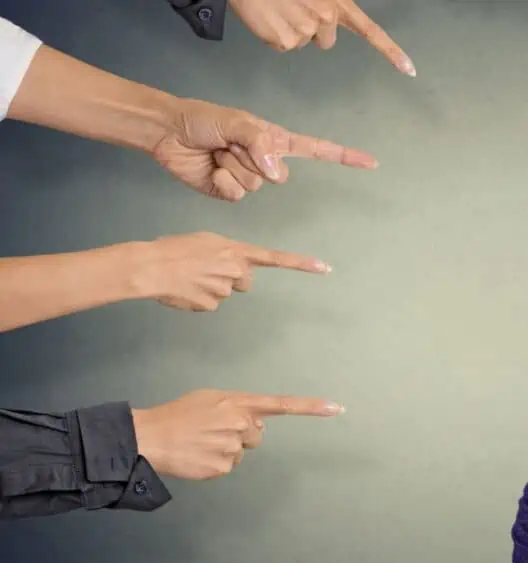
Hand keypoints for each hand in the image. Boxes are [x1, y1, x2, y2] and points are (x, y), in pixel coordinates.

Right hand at [125, 231, 329, 311]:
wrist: (151, 266)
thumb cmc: (174, 249)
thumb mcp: (207, 241)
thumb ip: (228, 253)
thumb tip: (235, 268)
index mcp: (236, 250)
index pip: (276, 258)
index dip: (301, 264)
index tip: (325, 268)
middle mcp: (236, 270)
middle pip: (246, 280)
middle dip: (233, 277)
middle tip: (207, 269)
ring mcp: (225, 290)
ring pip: (226, 292)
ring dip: (212, 286)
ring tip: (190, 276)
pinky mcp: (211, 305)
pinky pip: (211, 304)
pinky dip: (200, 299)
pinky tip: (186, 289)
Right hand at [133, 389, 342, 480]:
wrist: (150, 437)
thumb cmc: (178, 415)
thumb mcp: (211, 398)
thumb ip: (238, 405)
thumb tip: (256, 421)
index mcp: (239, 402)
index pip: (282, 404)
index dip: (311, 407)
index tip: (337, 408)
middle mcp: (242, 423)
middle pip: (257, 434)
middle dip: (241, 433)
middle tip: (213, 430)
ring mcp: (234, 446)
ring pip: (242, 451)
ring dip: (227, 448)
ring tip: (202, 441)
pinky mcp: (224, 466)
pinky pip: (229, 466)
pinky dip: (216, 463)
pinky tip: (199, 455)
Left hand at [151, 97, 377, 201]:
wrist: (169, 134)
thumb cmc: (203, 119)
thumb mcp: (237, 122)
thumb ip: (261, 145)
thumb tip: (277, 173)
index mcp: (274, 140)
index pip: (317, 150)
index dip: (344, 157)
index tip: (370, 162)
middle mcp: (266, 161)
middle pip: (278, 176)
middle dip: (252, 159)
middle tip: (229, 144)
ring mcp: (249, 178)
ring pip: (255, 186)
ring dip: (232, 168)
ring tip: (216, 153)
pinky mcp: (230, 192)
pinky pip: (237, 196)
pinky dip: (222, 182)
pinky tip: (211, 169)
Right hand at [229, 0, 415, 75]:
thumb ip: (328, 6)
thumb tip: (328, 20)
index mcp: (338, 2)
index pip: (372, 31)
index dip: (392, 52)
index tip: (410, 71)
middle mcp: (327, 17)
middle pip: (326, 40)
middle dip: (313, 29)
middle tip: (294, 7)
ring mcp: (306, 30)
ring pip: (303, 42)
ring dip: (291, 28)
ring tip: (278, 7)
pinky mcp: (285, 40)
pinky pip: (283, 46)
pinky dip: (274, 35)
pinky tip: (269, 16)